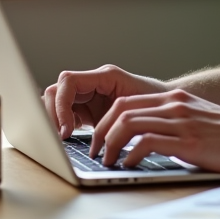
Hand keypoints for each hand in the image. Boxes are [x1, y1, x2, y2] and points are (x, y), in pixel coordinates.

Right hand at [43, 65, 168, 139]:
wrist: (167, 108)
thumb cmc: (158, 104)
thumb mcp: (137, 109)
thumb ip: (117, 116)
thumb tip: (99, 137)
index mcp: (104, 77)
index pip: (68, 82)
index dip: (61, 106)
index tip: (67, 130)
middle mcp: (92, 83)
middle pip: (55, 91)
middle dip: (52, 114)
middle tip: (61, 138)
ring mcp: (88, 96)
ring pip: (56, 103)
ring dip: (55, 121)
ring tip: (63, 141)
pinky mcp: (86, 110)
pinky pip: (64, 115)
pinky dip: (62, 127)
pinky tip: (71, 140)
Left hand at [91, 88, 219, 173]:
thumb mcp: (198, 119)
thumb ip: (174, 123)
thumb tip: (146, 140)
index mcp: (175, 98)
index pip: (127, 101)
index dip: (106, 120)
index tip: (100, 138)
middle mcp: (175, 104)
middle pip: (121, 109)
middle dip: (101, 132)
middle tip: (96, 151)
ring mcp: (181, 121)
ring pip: (128, 124)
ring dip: (110, 144)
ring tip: (107, 160)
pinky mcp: (188, 141)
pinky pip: (145, 143)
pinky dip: (130, 155)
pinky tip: (129, 165)